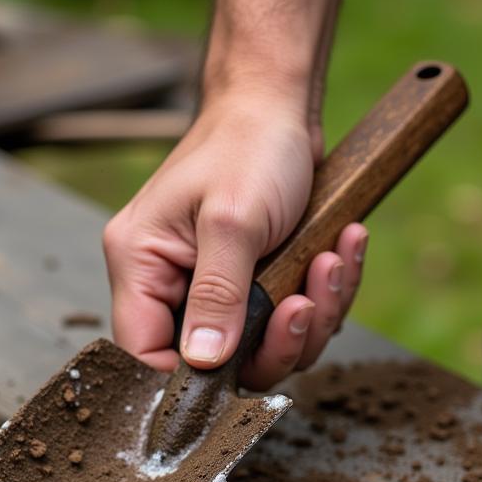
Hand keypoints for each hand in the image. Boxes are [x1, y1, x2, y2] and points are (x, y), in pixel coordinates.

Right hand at [103, 89, 367, 387]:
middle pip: (209, 360)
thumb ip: (217, 295)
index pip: (142, 352)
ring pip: (257, 344)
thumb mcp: (232, 220)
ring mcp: (209, 283)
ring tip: (332, 260)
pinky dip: (322, 292)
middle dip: (272, 342)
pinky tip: (341, 248)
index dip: (188, 379)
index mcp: (139, 264)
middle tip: (304, 306)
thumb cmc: (247, 144)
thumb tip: (203, 364)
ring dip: (309, 314)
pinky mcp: (248, 280)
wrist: (280, 103)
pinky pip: (285, 316)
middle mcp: (168, 281)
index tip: (242, 368)